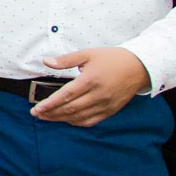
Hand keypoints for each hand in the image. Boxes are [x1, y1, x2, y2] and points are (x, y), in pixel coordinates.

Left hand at [31, 47, 150, 126]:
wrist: (139, 67)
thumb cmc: (112, 59)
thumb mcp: (88, 54)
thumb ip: (66, 60)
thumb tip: (47, 62)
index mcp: (91, 80)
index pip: (65, 96)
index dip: (49, 104)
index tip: (36, 109)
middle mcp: (98, 95)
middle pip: (70, 109)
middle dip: (51, 113)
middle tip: (37, 114)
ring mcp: (105, 105)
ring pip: (79, 117)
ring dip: (61, 119)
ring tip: (47, 117)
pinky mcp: (110, 110)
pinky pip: (91, 121)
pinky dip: (76, 122)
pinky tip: (66, 119)